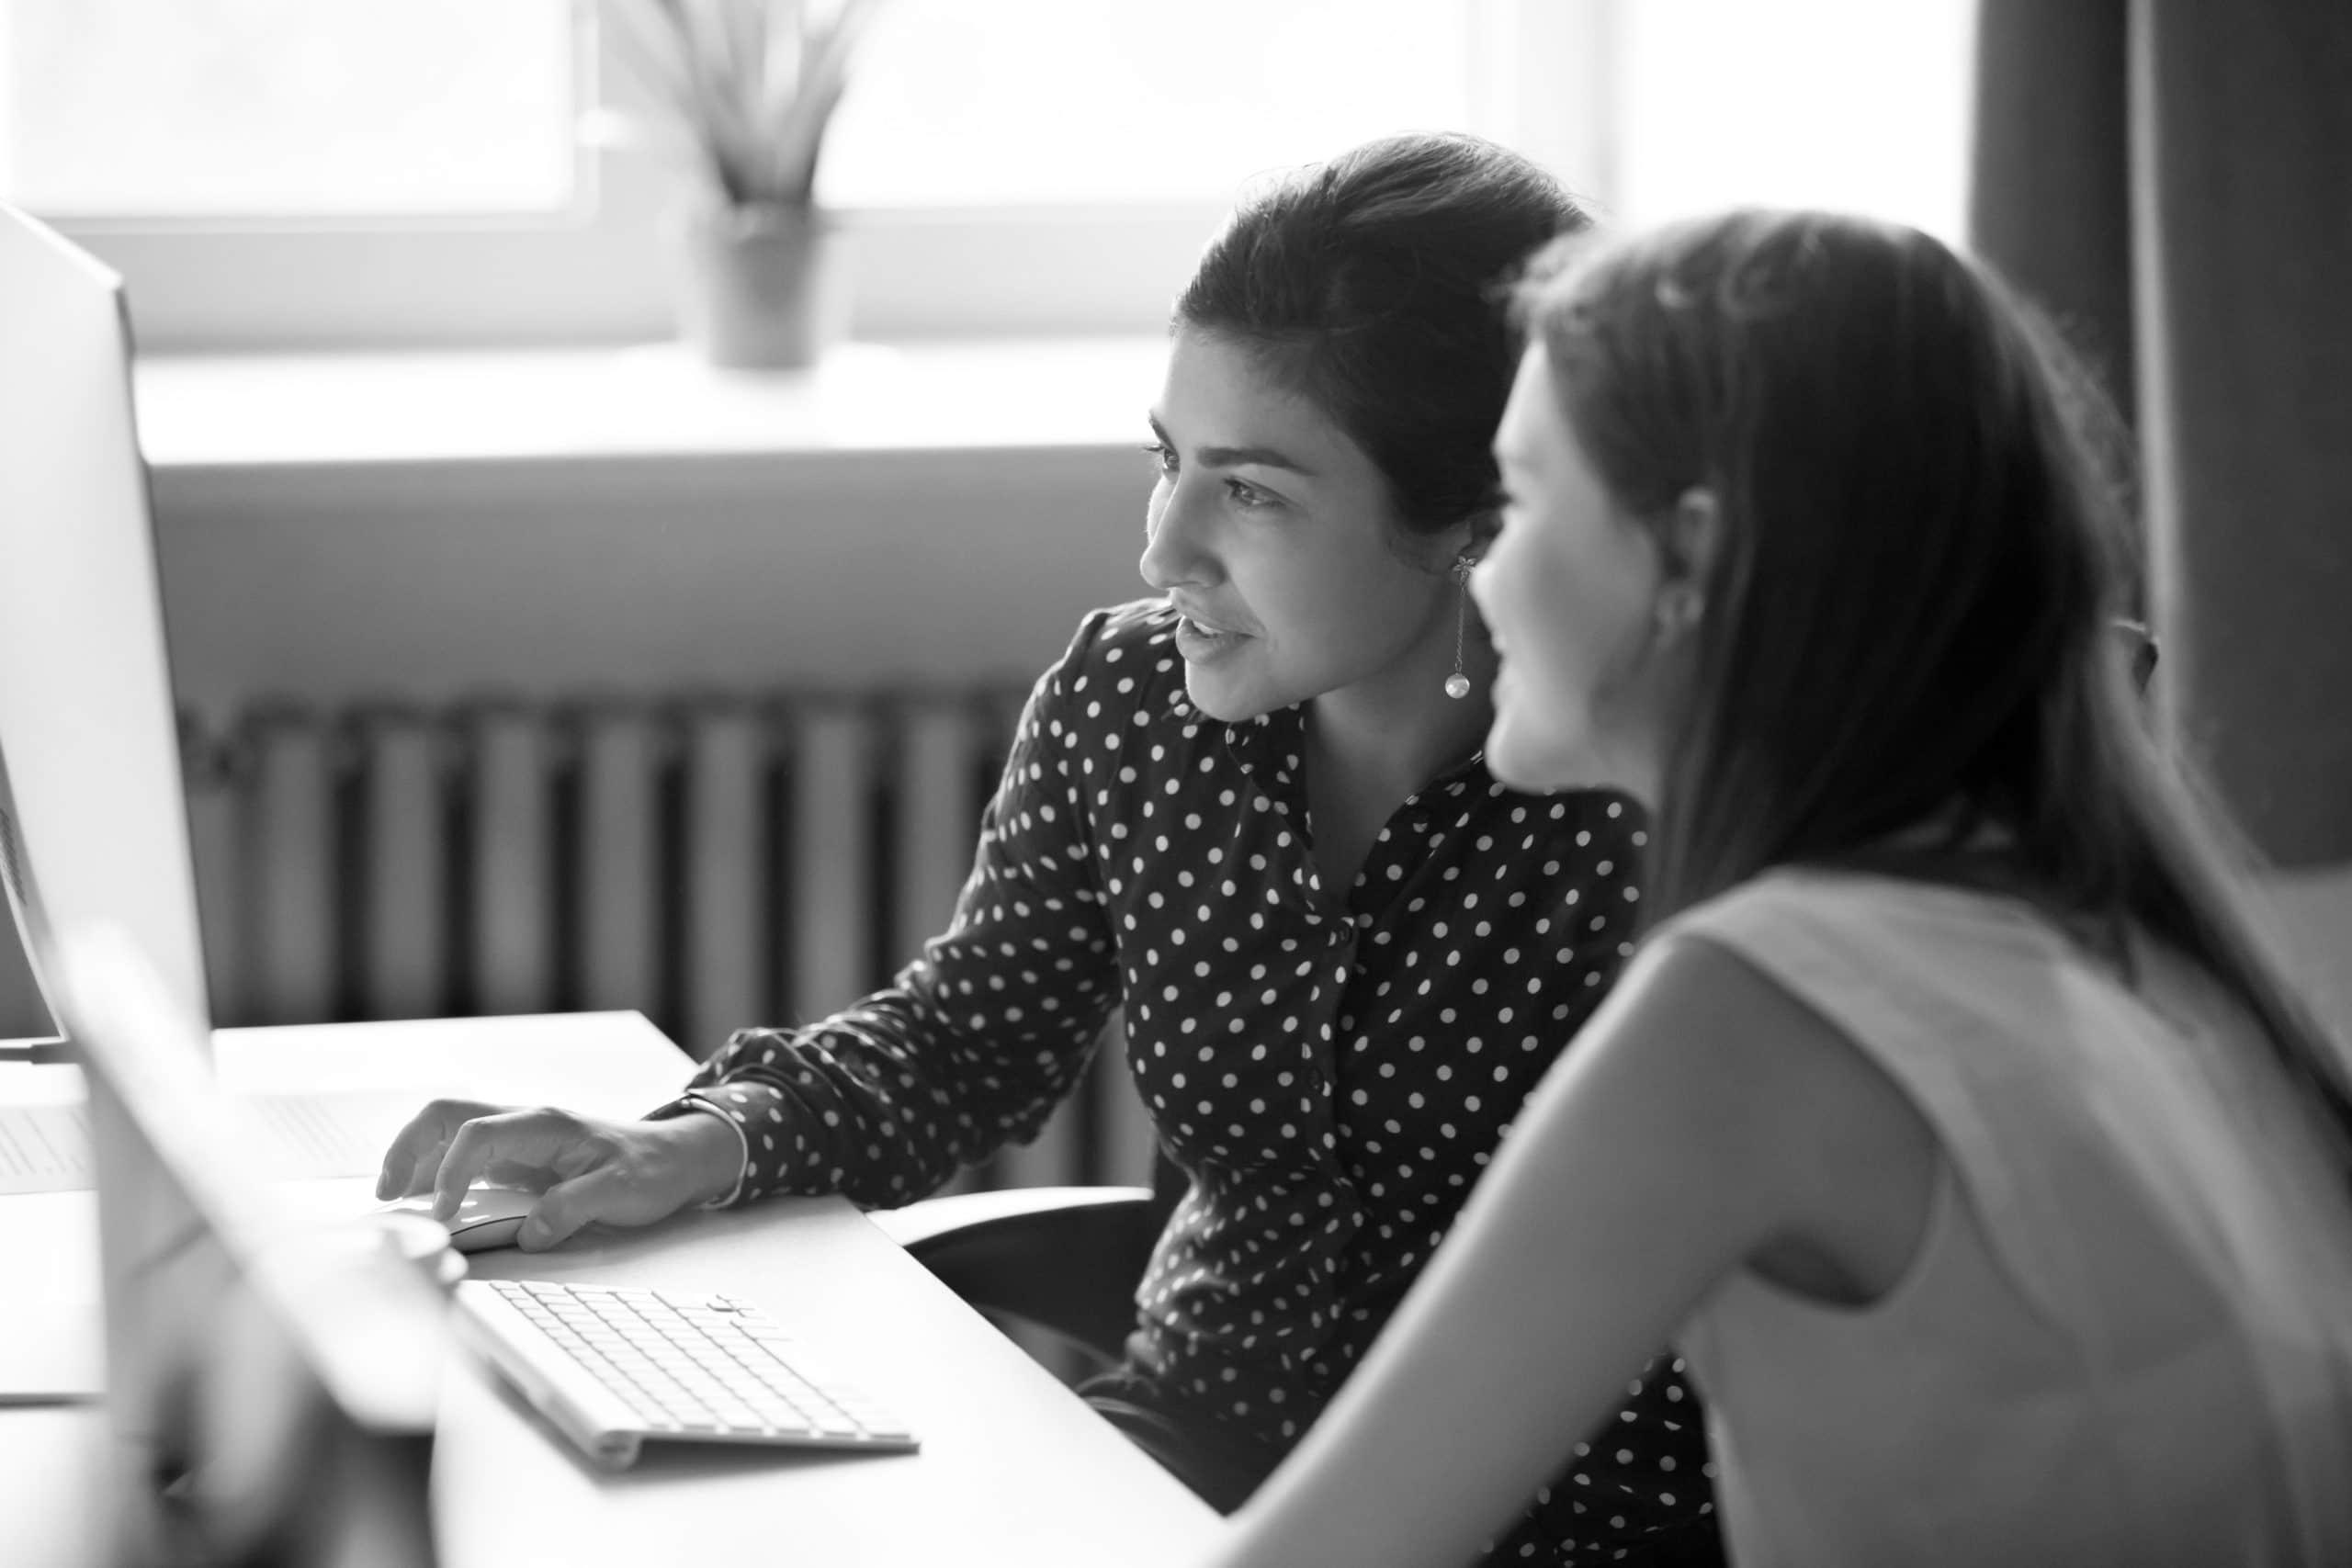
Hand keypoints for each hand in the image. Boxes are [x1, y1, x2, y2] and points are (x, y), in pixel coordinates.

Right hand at [374, 1099, 744, 1250]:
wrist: (675, 1158)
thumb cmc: (651, 1170)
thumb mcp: (621, 1193)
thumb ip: (573, 1209)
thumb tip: (529, 1233)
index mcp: (545, 1125)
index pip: (478, 1135)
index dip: (450, 1171)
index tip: (440, 1213)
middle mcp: (523, 1124)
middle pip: (446, 1114)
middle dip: (407, 1147)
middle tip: (385, 1193)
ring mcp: (516, 1139)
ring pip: (447, 1129)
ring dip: (413, 1157)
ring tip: (390, 1199)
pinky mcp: (515, 1160)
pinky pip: (462, 1155)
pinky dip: (433, 1172)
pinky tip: (421, 1201)